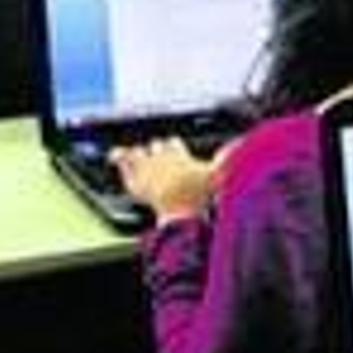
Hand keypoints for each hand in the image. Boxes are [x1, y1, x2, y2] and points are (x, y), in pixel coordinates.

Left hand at [110, 136, 227, 222]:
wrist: (180, 210)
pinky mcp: (136, 180)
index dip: (173, 147)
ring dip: (139, 155)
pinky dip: (118, 158)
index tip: (174, 151)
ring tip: (136, 157)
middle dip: (157, 152)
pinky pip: (123, 161)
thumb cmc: (197, 194)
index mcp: (179, 154)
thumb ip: (227, 157)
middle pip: (156, 146)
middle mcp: (161, 157)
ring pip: (139, 151)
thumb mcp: (217, 174)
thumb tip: (238, 144)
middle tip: (160, 162)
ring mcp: (146, 168)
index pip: (172, 142)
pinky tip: (113, 155)